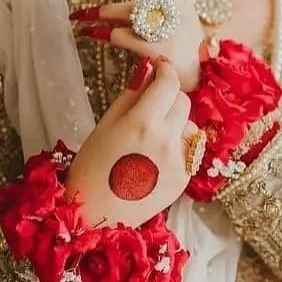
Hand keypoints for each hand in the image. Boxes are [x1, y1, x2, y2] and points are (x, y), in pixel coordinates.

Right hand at [65, 55, 197, 228]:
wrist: (96, 213)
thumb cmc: (92, 167)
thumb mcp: (105, 124)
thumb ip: (131, 95)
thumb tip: (148, 70)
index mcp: (143, 123)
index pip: (168, 83)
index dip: (165, 70)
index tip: (160, 68)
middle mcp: (166, 140)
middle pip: (183, 101)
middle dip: (168, 98)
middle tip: (150, 106)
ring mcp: (179, 161)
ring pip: (189, 125)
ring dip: (176, 124)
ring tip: (151, 138)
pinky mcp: (184, 179)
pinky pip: (189, 150)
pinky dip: (176, 147)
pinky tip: (154, 158)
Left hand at [71, 0, 207, 91]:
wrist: (198, 87)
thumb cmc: (182, 51)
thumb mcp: (177, 20)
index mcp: (184, 0)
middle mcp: (179, 11)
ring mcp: (170, 31)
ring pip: (130, 11)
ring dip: (100, 11)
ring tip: (78, 15)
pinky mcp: (158, 51)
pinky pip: (123, 36)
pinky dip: (103, 33)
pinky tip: (90, 33)